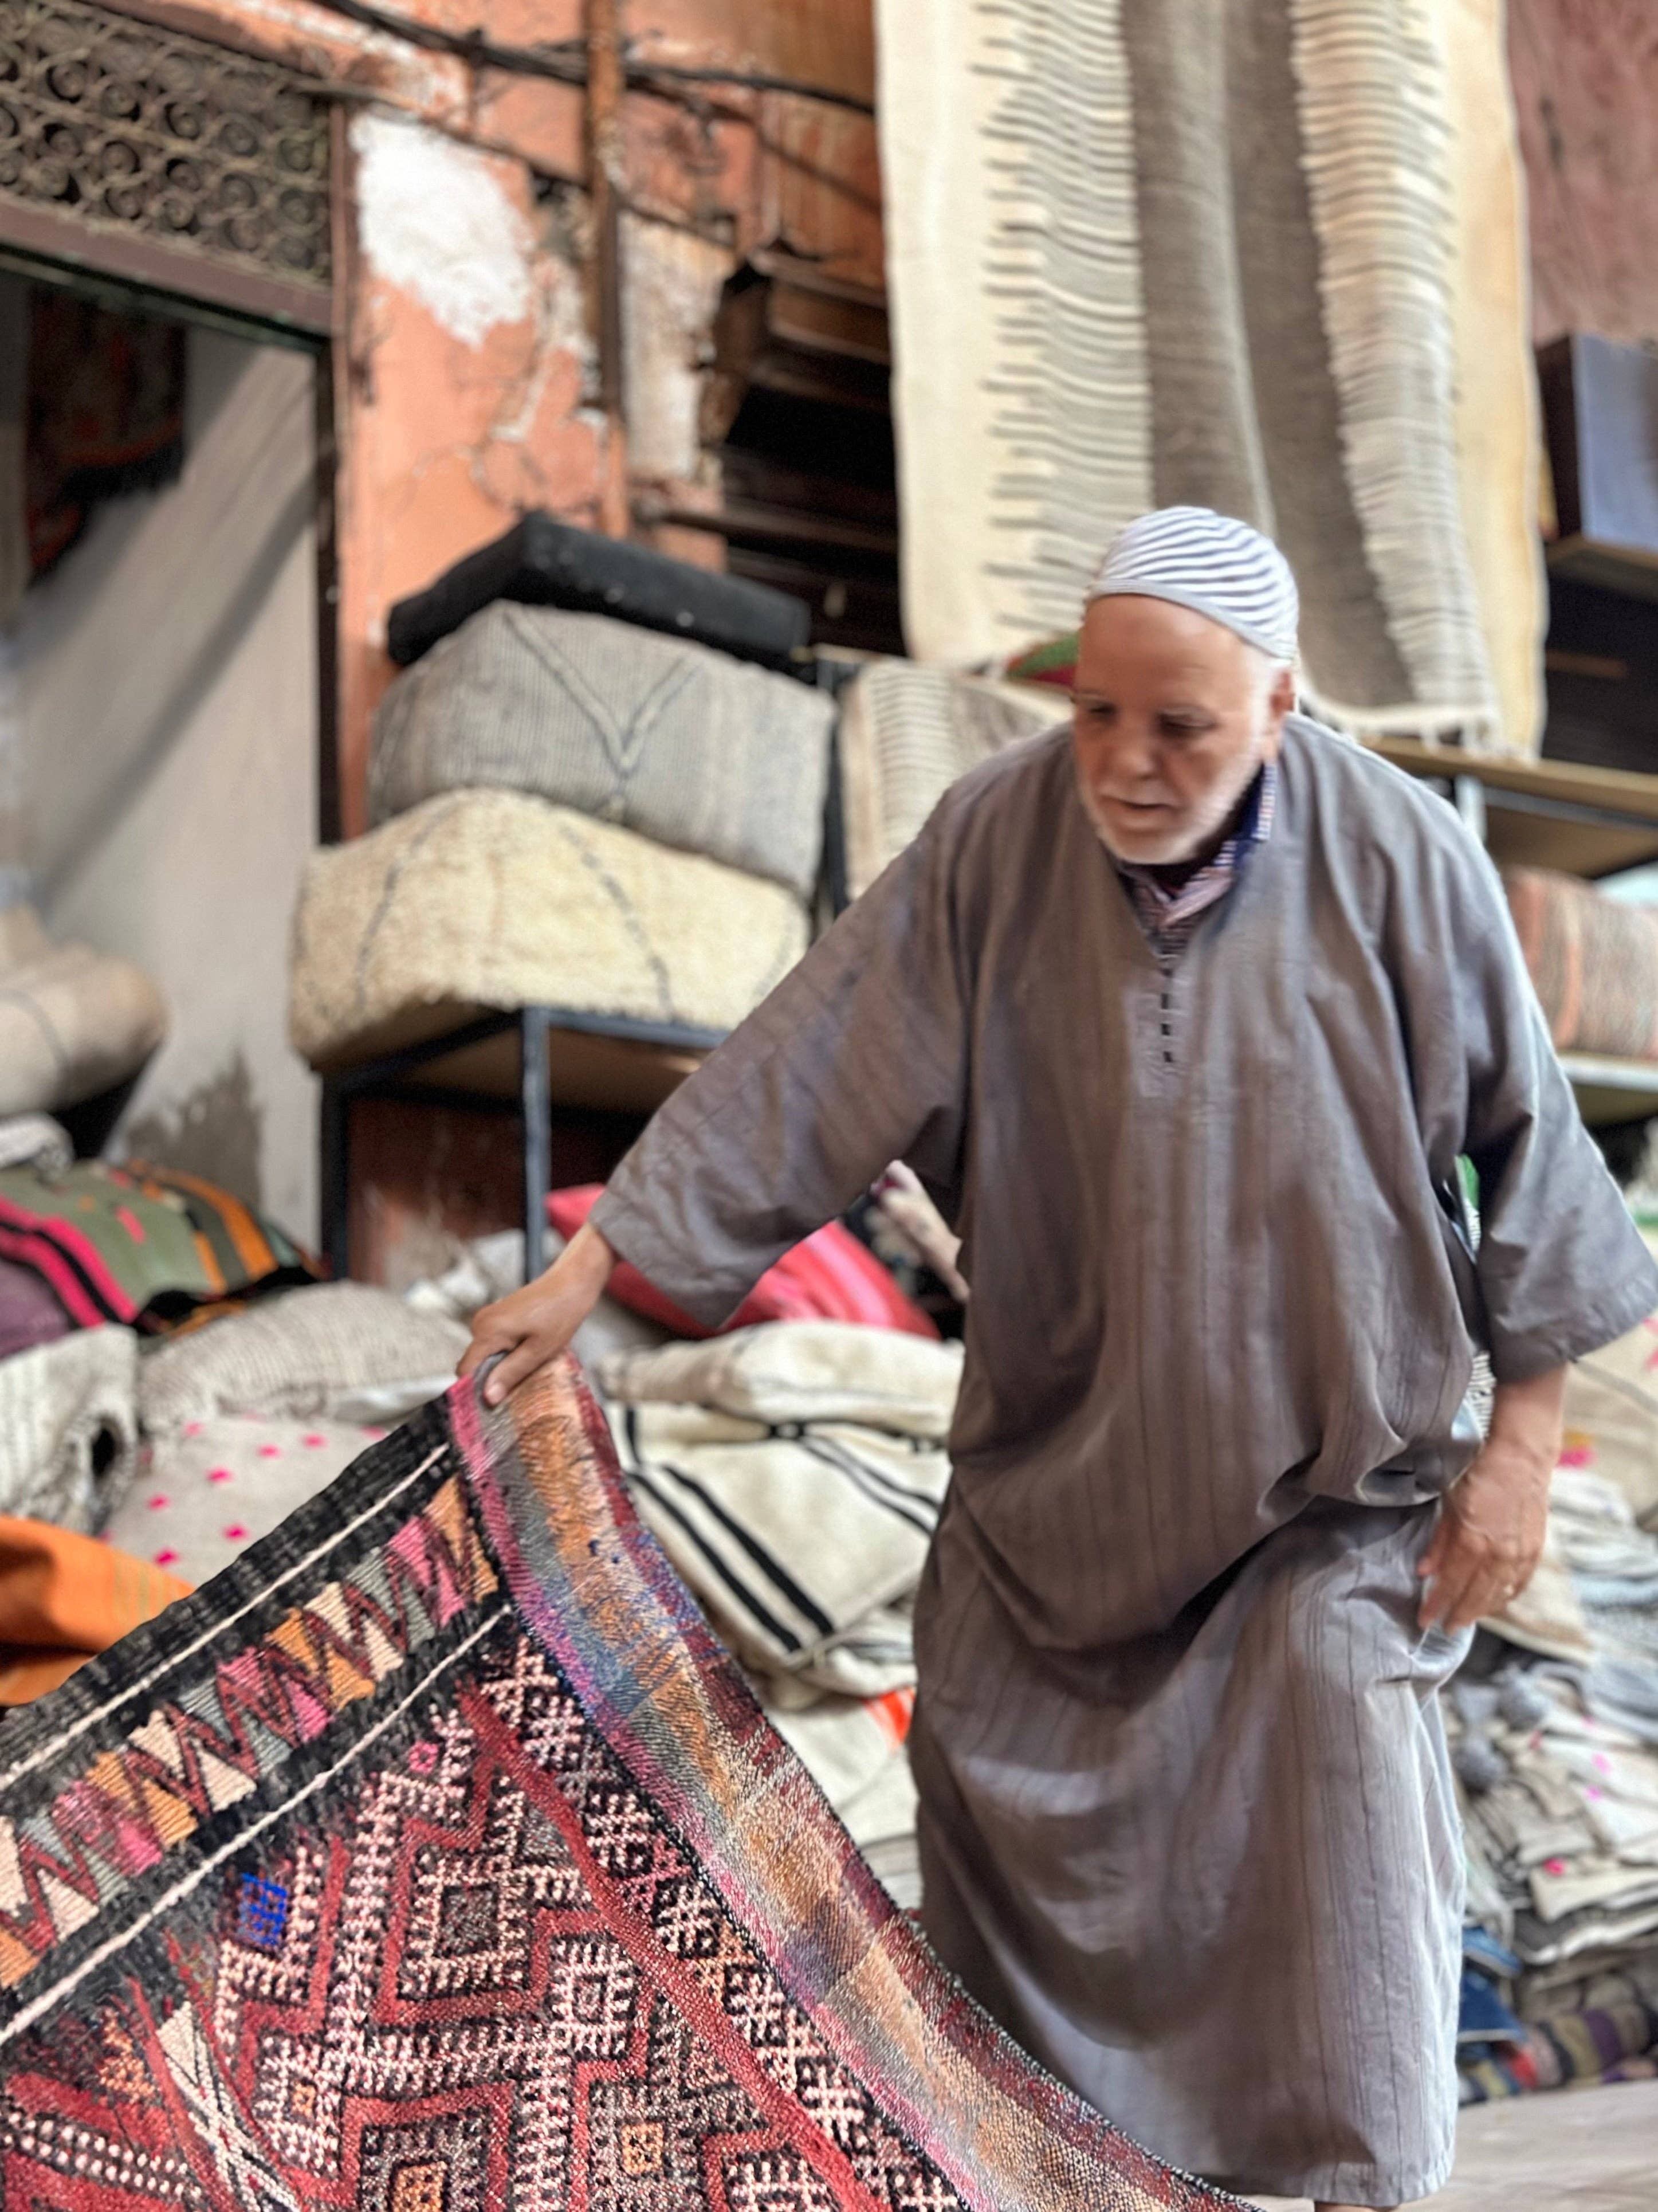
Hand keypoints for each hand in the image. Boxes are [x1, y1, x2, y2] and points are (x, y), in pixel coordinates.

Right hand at [458, 1223, 615, 1406]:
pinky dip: (506, 1355)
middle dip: (492, 1380)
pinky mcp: (496, 1318)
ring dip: (501, 1367)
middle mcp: (480, 1323)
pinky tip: (527, 1355)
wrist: (571, 1283)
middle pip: (474, 1365)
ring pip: (485, 1356)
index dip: (475, 1391)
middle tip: (519, 1389)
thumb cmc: (560, 1315)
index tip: (493, 1407)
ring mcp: (487, 1318)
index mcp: (487, 1331)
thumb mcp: (539, 1351)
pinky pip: (493, 1345)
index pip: (464, 1371)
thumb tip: (487, 1398)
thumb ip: (511, 1373)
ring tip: (528, 1367)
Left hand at [1417, 1364, 1563, 1633]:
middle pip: (1475, 1596)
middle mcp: (1500, 1555)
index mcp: (1474, 1542)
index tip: (1423, 1620)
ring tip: (1465, 1618)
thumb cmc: (1479, 1474)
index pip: (1450, 1584)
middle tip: (1443, 1628)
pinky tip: (1496, 1602)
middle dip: (1457, 1615)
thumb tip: (1424, 1572)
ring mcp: (1521, 1554)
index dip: (1436, 1605)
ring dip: (1481, 1610)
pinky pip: (1520, 1583)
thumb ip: (1439, 1541)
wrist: (1522, 1458)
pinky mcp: (1536, 1550)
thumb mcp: (1449, 1503)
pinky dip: (1506, 1596)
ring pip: (1499, 1594)